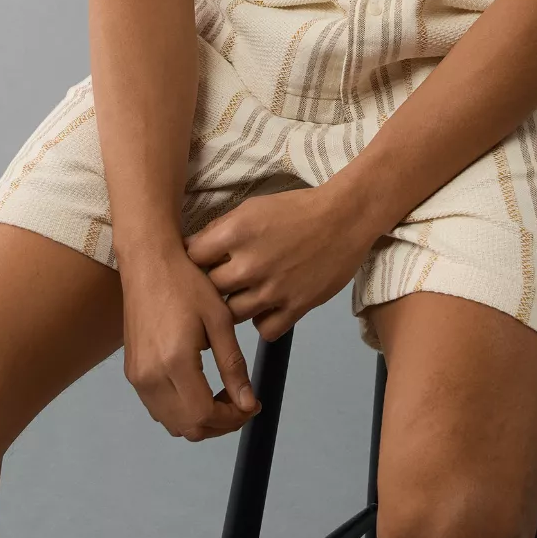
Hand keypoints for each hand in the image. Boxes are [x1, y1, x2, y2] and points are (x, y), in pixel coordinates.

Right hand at [119, 248, 262, 443]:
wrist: (148, 262)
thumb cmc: (187, 283)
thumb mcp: (219, 320)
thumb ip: (233, 366)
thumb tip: (248, 403)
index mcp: (175, 362)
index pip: (204, 415)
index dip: (232, 419)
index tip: (251, 405)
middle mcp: (150, 377)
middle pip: (188, 428)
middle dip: (219, 424)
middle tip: (242, 403)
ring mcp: (137, 377)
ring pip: (172, 423)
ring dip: (200, 420)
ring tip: (223, 396)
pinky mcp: (132, 371)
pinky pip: (158, 408)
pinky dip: (182, 410)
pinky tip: (200, 388)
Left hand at [183, 183, 378, 341]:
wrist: (344, 218)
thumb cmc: (297, 209)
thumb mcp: (252, 207)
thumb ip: (221, 230)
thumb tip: (193, 249)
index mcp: (235, 233)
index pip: (192, 258)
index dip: (194, 260)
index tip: (202, 261)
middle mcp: (250, 265)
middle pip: (210, 290)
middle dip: (212, 285)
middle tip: (223, 280)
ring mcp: (273, 290)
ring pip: (233, 315)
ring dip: (235, 305)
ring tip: (246, 293)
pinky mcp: (295, 307)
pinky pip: (264, 330)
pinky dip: (263, 322)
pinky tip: (267, 307)